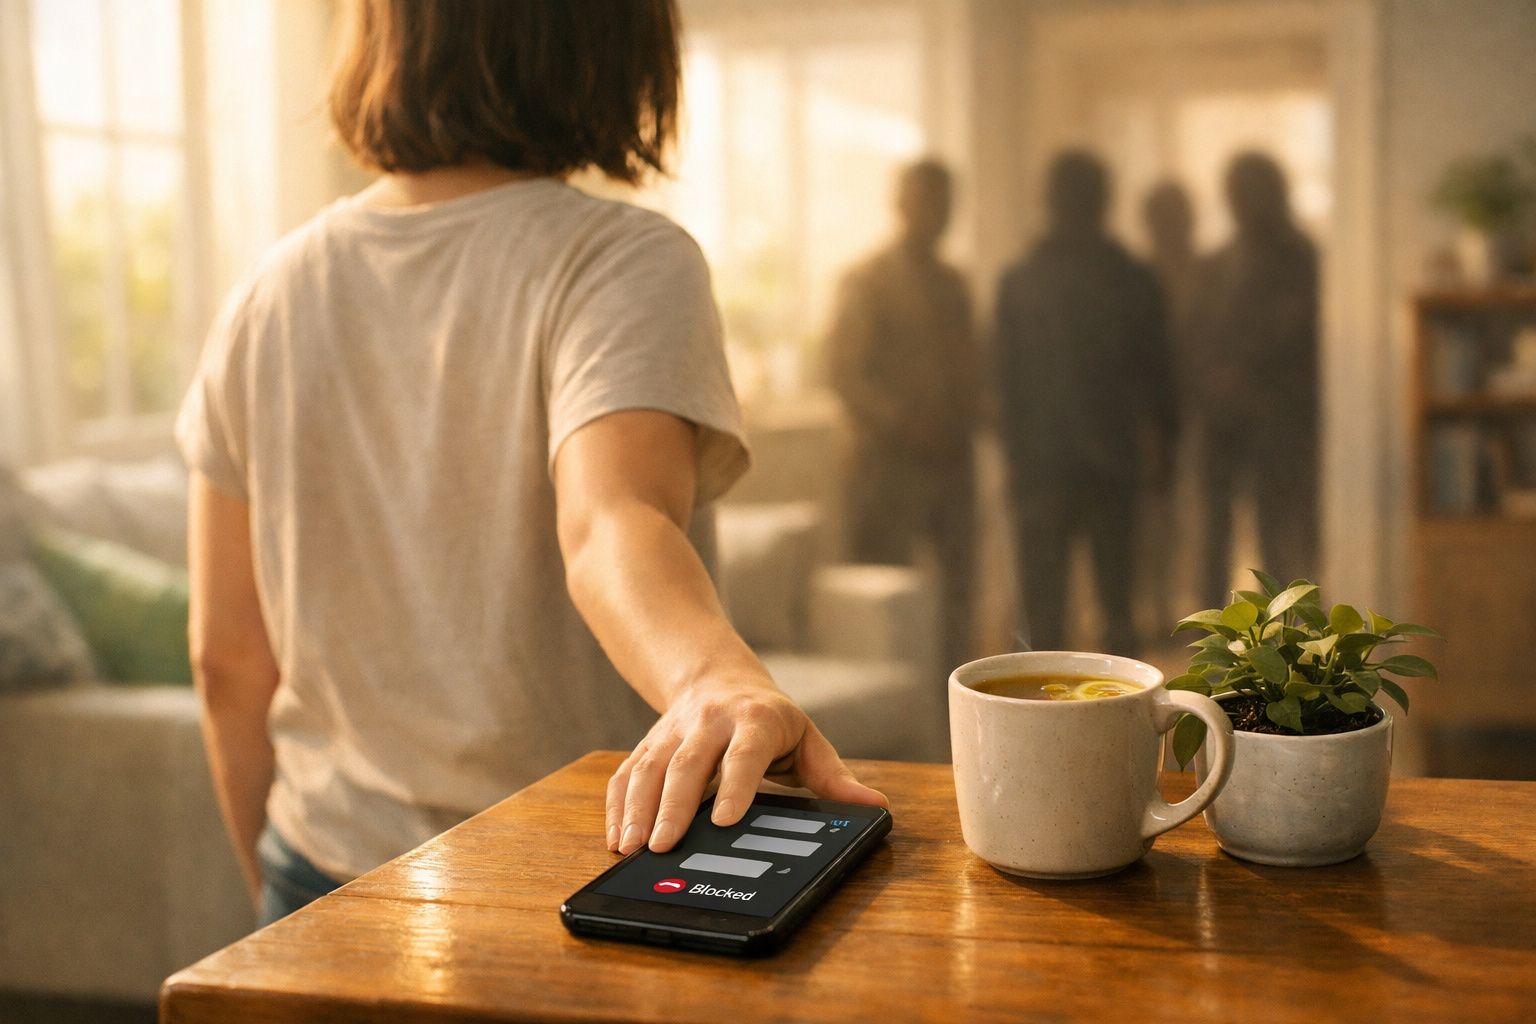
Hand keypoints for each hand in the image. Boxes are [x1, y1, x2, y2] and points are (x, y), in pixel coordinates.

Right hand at [606, 678, 887, 853]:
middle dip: (673, 807)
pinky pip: (625, 773)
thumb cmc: (770, 718)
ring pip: (649, 768)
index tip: (726, 821)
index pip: (745, 754)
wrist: (717, 676)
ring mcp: (673, 731)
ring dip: (637, 810)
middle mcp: (709, 721)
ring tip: (631, 848)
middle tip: (663, 848)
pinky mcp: (648, 743)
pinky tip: (616, 837)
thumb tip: (875, 808)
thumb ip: (834, 777)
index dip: (735, 785)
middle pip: (687, 763)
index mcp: (755, 719)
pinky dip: (617, 806)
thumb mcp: (806, 739)